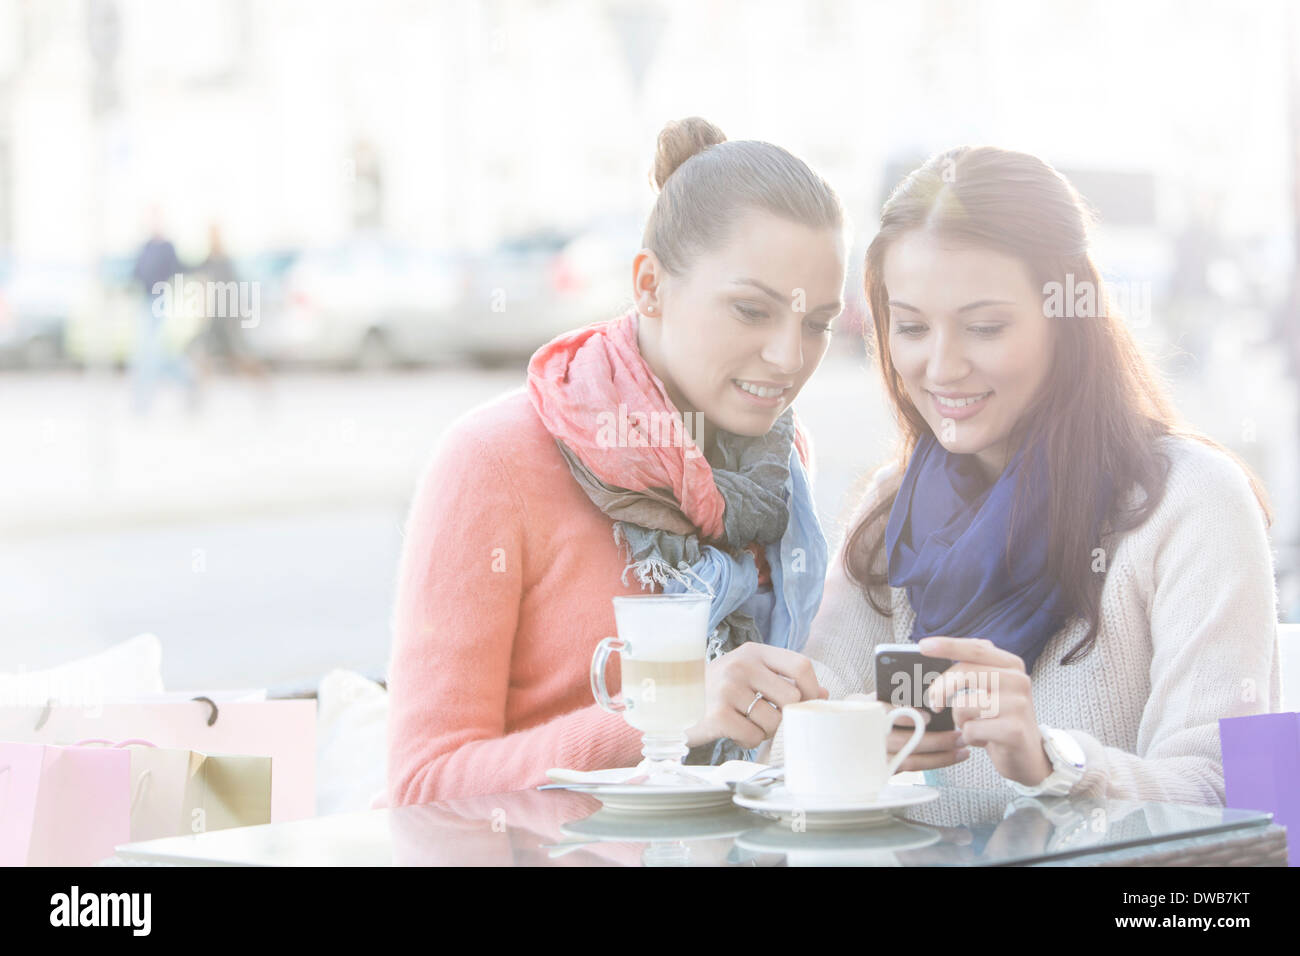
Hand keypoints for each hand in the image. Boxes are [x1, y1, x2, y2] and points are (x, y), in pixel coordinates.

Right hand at [685, 643, 827, 748]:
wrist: (671, 702)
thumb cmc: (717, 690)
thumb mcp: (748, 674)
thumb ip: (783, 680)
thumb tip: (824, 695)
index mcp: (753, 651)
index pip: (801, 665)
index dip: (811, 689)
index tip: (807, 704)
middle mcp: (740, 665)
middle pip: (791, 697)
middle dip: (785, 716)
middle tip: (768, 719)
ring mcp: (727, 689)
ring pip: (773, 721)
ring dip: (765, 731)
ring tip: (746, 724)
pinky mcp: (717, 715)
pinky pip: (753, 736)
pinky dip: (747, 741)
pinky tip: (733, 732)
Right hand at [861, 693, 968, 770]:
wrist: (844, 739)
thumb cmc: (862, 711)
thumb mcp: (867, 697)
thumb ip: (888, 695)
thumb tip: (921, 691)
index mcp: (860, 710)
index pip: (882, 713)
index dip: (905, 717)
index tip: (927, 718)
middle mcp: (866, 736)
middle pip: (903, 742)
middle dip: (935, 740)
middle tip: (959, 735)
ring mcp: (873, 757)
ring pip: (910, 760)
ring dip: (940, 757)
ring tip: (962, 750)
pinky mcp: (882, 770)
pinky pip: (911, 768)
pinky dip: (933, 763)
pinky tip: (950, 757)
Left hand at [918, 636, 1052, 787]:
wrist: (1029, 756)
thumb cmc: (1001, 719)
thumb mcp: (992, 689)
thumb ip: (974, 668)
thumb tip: (935, 649)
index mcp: (1012, 666)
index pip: (976, 649)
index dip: (948, 646)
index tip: (922, 645)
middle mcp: (1018, 681)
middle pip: (965, 674)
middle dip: (940, 689)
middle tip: (934, 704)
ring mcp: (1018, 705)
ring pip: (962, 705)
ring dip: (959, 720)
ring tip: (974, 726)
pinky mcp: (1013, 730)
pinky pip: (970, 729)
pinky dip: (969, 737)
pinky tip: (984, 740)